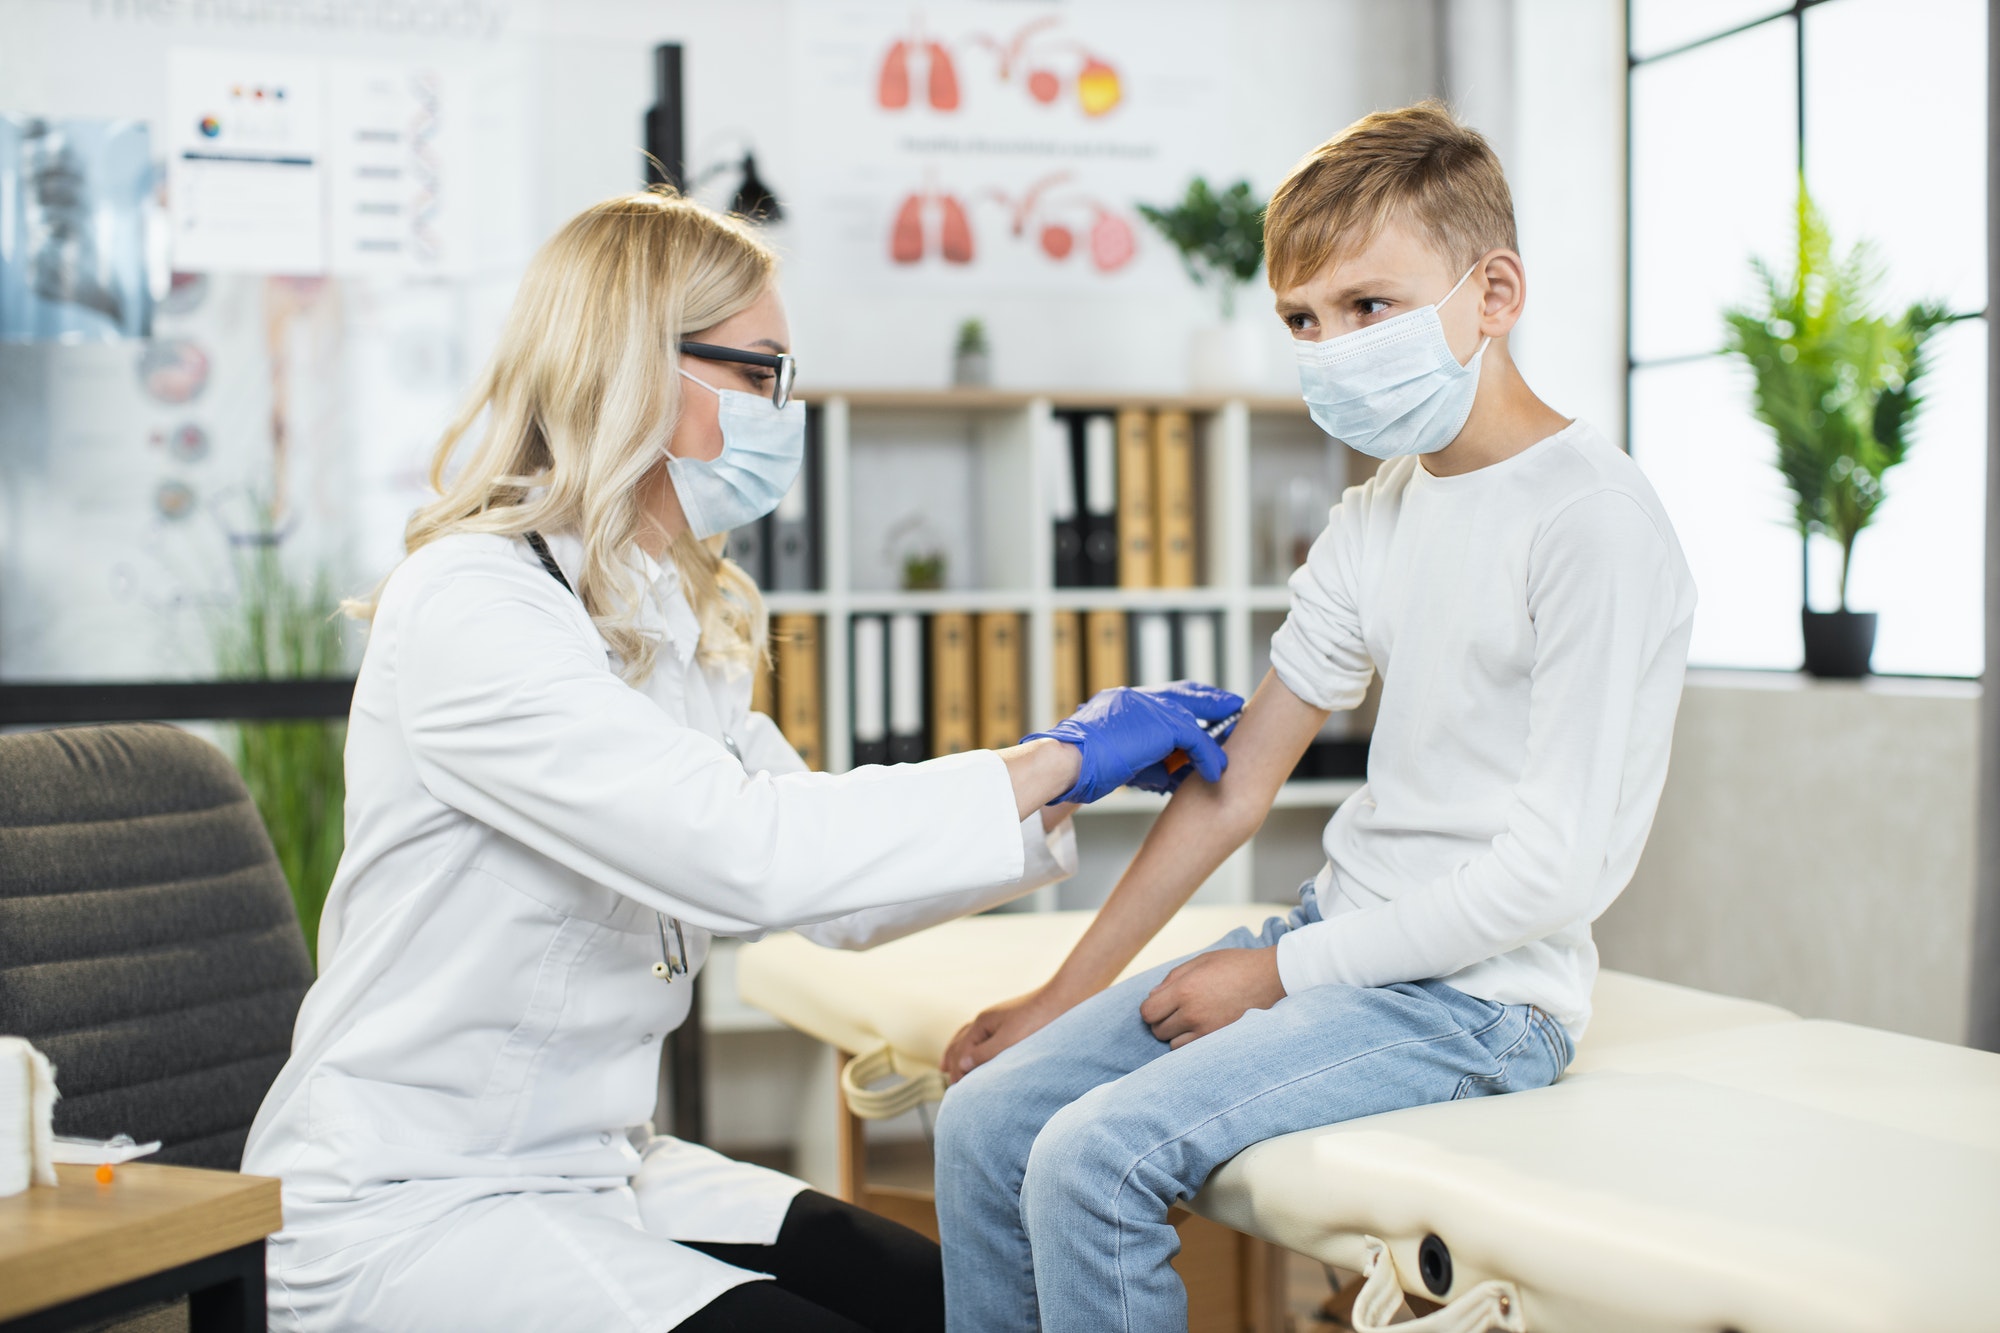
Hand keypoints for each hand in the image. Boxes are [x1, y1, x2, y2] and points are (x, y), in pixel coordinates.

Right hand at [941, 985, 1074, 1081]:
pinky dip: (975, 1046)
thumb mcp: (1009, 1041)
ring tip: (950, 1065)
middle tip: (949, 1081)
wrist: (1065, 998)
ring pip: (970, 1036)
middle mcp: (986, 1018)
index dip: (958, 1070)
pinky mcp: (1012, 1021)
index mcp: (982, 1022)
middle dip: (953, 1060)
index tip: (955, 1090)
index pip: (961, 1050)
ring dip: (959, 1051)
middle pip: (960, 1040)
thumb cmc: (1038, 1020)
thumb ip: (985, 1054)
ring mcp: (998, 1018)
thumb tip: (961, 1064)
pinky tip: (982, 1052)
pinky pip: (984, 1035)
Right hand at [1020, 681, 1243, 804]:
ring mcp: (1149, 707)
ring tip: (1229, 747)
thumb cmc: (1080, 767)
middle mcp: (1136, 698)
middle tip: (1232, 705)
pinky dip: (1209, 757)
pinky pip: (1197, 739)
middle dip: (1210, 701)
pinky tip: (1217, 772)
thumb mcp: (1117, 760)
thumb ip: (1146, 761)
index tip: (1205, 705)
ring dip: (1213, 734)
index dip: (1186, 699)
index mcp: (1122, 702)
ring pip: (1193, 717)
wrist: (1067, 761)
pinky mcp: (1163, 724)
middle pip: (1184, 693)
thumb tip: (1172, 776)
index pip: (1162, 695)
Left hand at [1139, 947, 1285, 1048]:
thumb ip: (1172, 978)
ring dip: (1177, 1034)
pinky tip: (1203, 1029)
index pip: (1148, 1012)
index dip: (1151, 1008)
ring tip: (1193, 1020)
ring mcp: (1207, 1031)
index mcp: (1185, 989)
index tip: (1161, 1004)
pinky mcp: (1221, 1042)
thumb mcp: (1201, 961)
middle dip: (1162, 1020)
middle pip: (1158, 1030)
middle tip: (1177, 1010)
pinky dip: (1192, 1042)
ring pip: (1173, 1044)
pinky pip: (1193, 1051)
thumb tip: (1152, 996)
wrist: (1272, 979)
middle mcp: (1193, 1013)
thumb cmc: (1236, 966)